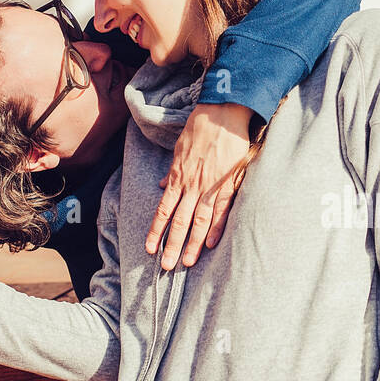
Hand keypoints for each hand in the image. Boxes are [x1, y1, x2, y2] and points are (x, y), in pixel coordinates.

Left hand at [146, 102, 253, 269]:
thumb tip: (162, 186)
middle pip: (180, 222)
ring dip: (192, 244)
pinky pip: (221, 210)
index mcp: (178, 177)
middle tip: (167, 267)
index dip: (156, 231)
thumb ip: (172, 171)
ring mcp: (211, 186)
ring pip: (199, 221)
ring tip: (187, 262)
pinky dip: (215, 228)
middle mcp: (192, 185)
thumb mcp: (179, 148)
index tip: (150, 248)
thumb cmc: (201, 128)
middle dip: (173, 245)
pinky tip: (210, 244)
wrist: (222, 113)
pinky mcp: (229, 183)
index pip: (163, 210)